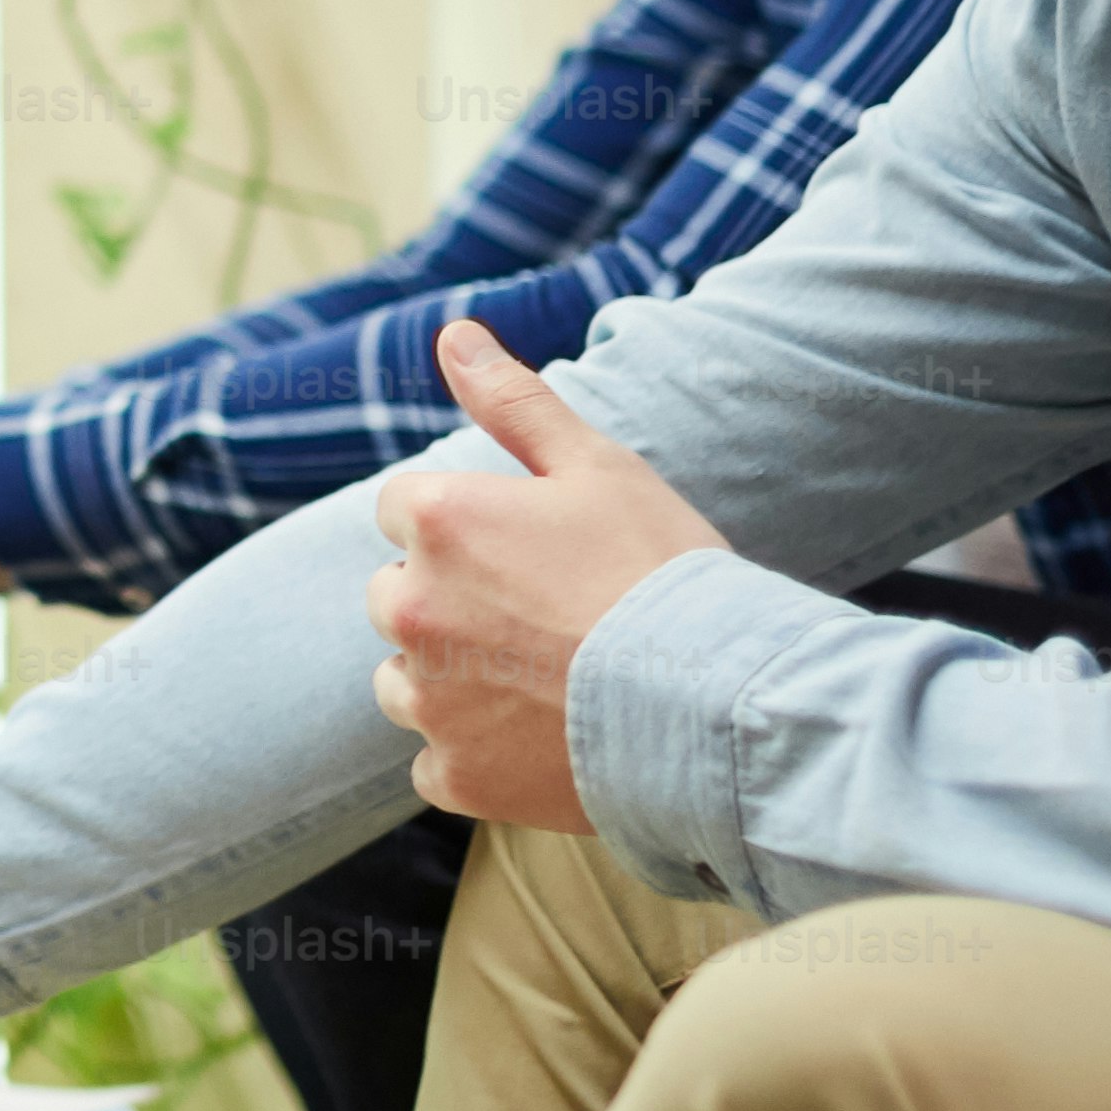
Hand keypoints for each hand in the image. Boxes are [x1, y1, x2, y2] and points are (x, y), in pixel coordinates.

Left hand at [363, 320, 728, 831]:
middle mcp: (410, 607)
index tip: (527, 552)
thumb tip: (452, 336)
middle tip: (542, 617)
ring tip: (541, 680)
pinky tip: (540, 739)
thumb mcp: (596, 465)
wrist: (714, 702)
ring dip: (449, 679)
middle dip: (449, 602)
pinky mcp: (453, 775)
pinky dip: (474, 756)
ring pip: (404, 681)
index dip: (467, 528)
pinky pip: (434, 761)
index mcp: (436, 520)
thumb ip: (512, 400)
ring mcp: (427, 698)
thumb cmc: (662, 571)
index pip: (403, 511)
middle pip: (396, 595)